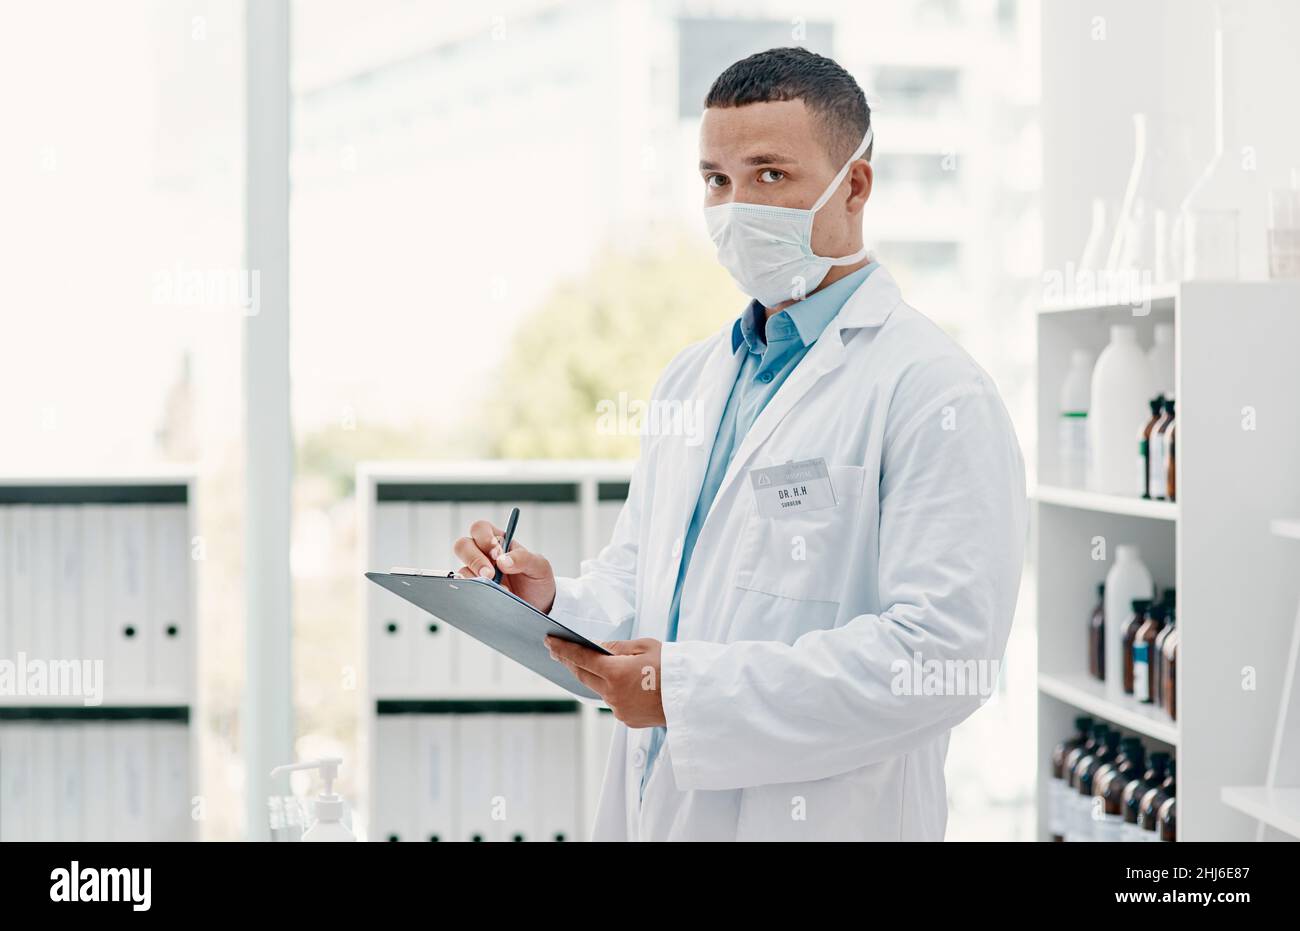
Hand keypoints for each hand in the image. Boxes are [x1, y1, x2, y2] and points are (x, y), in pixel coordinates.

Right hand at [452, 519, 556, 612]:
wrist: (538, 606)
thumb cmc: (537, 580)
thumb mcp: (539, 566)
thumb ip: (523, 558)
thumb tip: (503, 560)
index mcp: (498, 542)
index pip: (480, 529)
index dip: (484, 538)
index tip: (496, 553)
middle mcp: (483, 555)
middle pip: (463, 545)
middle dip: (474, 559)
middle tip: (490, 574)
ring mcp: (476, 574)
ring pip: (462, 569)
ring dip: (477, 579)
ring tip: (498, 590)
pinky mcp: (475, 591)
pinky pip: (465, 589)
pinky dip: (476, 593)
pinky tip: (490, 599)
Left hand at [545, 637, 664, 727]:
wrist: (693, 697)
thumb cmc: (672, 667)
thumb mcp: (645, 647)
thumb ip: (617, 648)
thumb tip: (597, 647)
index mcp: (616, 673)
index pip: (581, 658)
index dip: (563, 649)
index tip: (549, 642)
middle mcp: (613, 694)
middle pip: (583, 676)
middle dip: (569, 663)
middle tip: (557, 652)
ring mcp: (619, 710)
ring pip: (600, 690)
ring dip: (596, 678)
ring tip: (596, 665)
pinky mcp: (627, 720)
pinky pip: (614, 702)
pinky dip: (613, 691)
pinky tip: (624, 683)